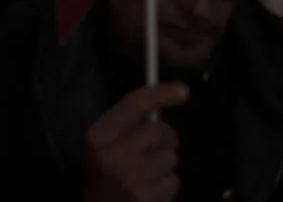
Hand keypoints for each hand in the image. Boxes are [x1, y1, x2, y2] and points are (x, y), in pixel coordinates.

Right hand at [84, 83, 188, 201]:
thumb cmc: (105, 175)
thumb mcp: (104, 144)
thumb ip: (127, 123)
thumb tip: (160, 105)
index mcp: (98, 136)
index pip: (134, 105)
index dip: (160, 94)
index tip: (183, 91)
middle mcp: (112, 155)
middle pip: (159, 130)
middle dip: (166, 138)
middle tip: (155, 148)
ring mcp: (129, 178)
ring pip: (171, 158)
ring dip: (165, 165)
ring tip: (148, 174)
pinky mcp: (145, 197)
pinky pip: (173, 181)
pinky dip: (167, 185)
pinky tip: (151, 189)